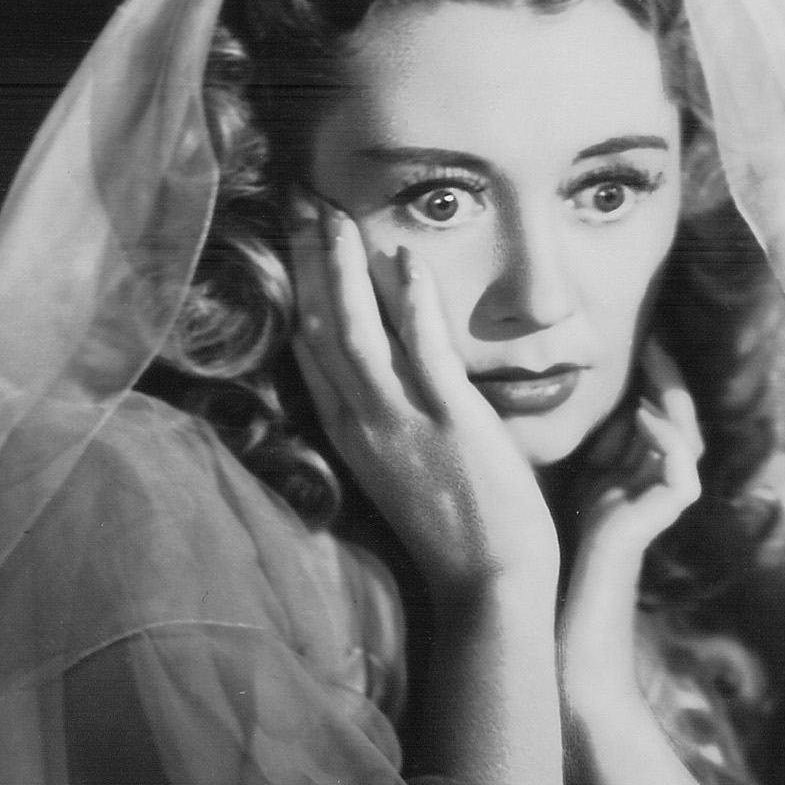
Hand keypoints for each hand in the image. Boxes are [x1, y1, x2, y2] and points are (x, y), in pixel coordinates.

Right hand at [287, 201, 557, 603]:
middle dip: (309, 259)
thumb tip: (391, 377)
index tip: (296, 237)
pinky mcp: (452, 423)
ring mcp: (404, 422)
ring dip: (345, 266)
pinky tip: (406, 261)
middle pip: (321, 326)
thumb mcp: (402, 469)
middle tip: (304, 199)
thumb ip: (389, 420)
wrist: (488, 584)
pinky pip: (425, 352)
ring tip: (338, 213)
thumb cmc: (457, 531)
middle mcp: (364, 422)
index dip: (299, 287)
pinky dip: (412, 303)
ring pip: (358, 330)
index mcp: (350, 433)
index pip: (310, 346)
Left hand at [558, 348, 704, 729]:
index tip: (626, 339)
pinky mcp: (650, 527)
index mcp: (614, 480)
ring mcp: (650, 510)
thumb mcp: (530, 490)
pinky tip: (642, 416)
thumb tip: (508, 394)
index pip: (645, 414)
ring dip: (675, 399)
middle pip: (676, 419)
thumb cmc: (526, 567)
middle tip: (654, 337)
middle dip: (667, 376)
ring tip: (655, 361)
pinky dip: (667, 442)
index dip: (643, 377)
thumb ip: (537, 451)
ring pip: (687, 440)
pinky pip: (682, 475)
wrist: (542, 635)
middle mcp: (640, 491)